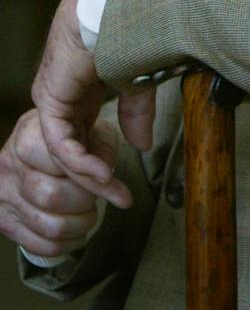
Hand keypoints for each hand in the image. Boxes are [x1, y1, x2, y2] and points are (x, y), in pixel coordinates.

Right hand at [0, 109, 107, 258]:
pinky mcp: (4, 221)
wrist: (42, 149)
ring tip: (89, 213)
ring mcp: (3, 196)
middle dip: (85, 201)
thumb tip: (106, 179)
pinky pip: (38, 246)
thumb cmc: (73, 140)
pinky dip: (66, 244)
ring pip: (49, 226)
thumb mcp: (90, 132)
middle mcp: (9, 167)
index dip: (92, 175)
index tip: (110, 178)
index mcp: (29, 139)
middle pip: (53, 198)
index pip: (62, 164)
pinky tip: (77, 232)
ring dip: (79, 225)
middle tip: (95, 196)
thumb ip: (99, 151)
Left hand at [30, 0, 153, 207]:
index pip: (87, 137)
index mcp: (83, 90)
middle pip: (74, 149)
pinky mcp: (51, 101)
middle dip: (97, 177)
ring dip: (90, 176)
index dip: (105, 162)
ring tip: (114, 192)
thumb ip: (136, 113)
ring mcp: (54, 100)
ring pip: (65, 151)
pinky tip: (102, 174)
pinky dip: (81, 161)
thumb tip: (143, 144)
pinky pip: (61, 143)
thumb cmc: (132, 33)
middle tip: (119, 197)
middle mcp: (65, 98)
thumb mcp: (138, 83)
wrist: (118, 7)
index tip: (126, 184)